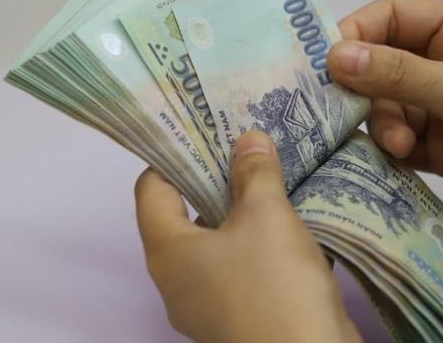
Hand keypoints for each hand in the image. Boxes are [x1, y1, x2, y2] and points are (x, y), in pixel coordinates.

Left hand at [134, 131, 360, 342]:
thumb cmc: (273, 283)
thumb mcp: (265, 216)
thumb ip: (254, 173)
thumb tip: (248, 138)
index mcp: (168, 252)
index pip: (152, 189)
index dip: (174, 156)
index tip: (202, 130)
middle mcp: (180, 278)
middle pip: (187, 214)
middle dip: (216, 179)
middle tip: (243, 147)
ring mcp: (210, 300)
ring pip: (220, 240)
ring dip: (244, 209)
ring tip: (270, 175)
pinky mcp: (241, 312)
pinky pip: (243, 264)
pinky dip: (260, 240)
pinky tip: (290, 219)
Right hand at [328, 0, 442, 227]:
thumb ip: (398, 74)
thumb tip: (334, 57)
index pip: (389, 19)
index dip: (355, 34)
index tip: (325, 64)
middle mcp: (441, 66)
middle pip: (380, 68)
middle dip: (367, 91)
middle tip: (352, 114)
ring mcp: (438, 109)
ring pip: (385, 109)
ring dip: (383, 126)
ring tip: (398, 146)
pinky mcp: (438, 148)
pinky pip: (398, 143)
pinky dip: (389, 151)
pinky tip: (392, 159)